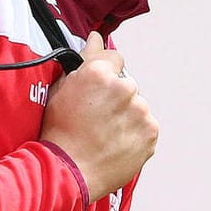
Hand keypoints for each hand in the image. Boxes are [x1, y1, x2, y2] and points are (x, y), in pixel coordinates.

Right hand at [39, 32, 157, 200]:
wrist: (68, 171)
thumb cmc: (60, 132)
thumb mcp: (62, 90)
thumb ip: (84, 60)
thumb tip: (96, 38)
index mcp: (99, 72)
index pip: (114, 59)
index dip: (104, 76)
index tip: (97, 91)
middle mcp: (124, 88)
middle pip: (126, 85)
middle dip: (115, 98)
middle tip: (96, 118)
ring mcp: (140, 111)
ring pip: (137, 106)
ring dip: (126, 116)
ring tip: (104, 134)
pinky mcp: (150, 132)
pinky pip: (145, 126)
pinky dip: (134, 133)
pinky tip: (115, 143)